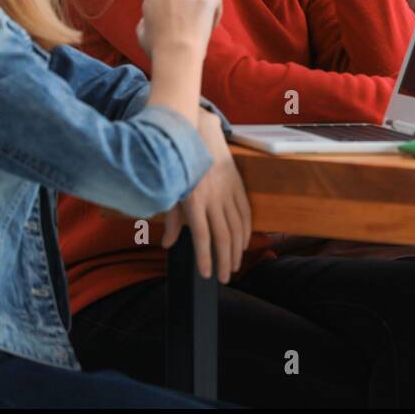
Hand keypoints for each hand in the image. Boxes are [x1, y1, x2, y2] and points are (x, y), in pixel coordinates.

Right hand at [136, 0, 221, 58]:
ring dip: (198, 6)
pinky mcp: (205, 3)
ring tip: (199, 26)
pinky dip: (216, 9)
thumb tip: (147, 19)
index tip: (173, 23)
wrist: (176, 56)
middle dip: (183, 6)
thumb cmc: (158, 51)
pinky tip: (212, 22)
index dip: (168, 9)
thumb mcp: (142, 37)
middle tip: (187, 25)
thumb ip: (144, 23)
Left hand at [161, 110, 252, 281]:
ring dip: (237, 250)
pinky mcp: (237, 186)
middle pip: (223, 235)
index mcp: (194, 200)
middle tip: (225, 278)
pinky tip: (243, 244)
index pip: (202, 236)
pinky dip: (246, 231)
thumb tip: (168, 244)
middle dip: (224, 260)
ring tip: (234, 265)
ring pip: (237, 226)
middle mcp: (214, 198)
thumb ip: (172, 219)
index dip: (205, 257)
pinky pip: (245, 213)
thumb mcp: (172, 191)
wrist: (199, 135)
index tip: (207, 274)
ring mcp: (228, 191)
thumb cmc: (180, 165)